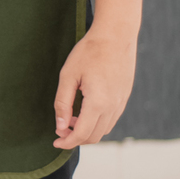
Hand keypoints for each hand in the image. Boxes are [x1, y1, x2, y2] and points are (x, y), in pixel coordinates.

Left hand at [52, 25, 137, 148]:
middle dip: (75, 138)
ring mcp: (121, 103)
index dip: (67, 142)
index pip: (82, 134)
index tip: (55, 142)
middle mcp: (112, 107)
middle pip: (94, 136)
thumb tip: (60, 126)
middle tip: (60, 130)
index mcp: (98, 103)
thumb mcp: (68, 76)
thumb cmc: (89, 52)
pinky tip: (85, 111)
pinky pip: (111, 120)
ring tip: (71, 119)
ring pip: (104, 130)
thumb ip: (62, 103)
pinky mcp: (124, 97)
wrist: (116, 35)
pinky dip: (97, 123)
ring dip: (87, 131)